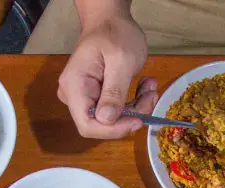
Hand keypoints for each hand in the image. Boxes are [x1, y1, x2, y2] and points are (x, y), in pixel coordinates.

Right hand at [57, 8, 157, 138]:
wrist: (110, 20)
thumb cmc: (115, 33)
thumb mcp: (121, 60)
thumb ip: (114, 91)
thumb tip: (106, 119)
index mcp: (75, 87)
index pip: (88, 125)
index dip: (113, 130)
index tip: (138, 119)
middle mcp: (74, 97)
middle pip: (101, 125)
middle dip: (129, 117)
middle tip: (150, 96)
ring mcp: (84, 99)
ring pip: (112, 121)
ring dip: (136, 108)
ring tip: (150, 87)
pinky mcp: (97, 99)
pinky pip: (116, 112)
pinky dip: (134, 103)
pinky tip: (145, 87)